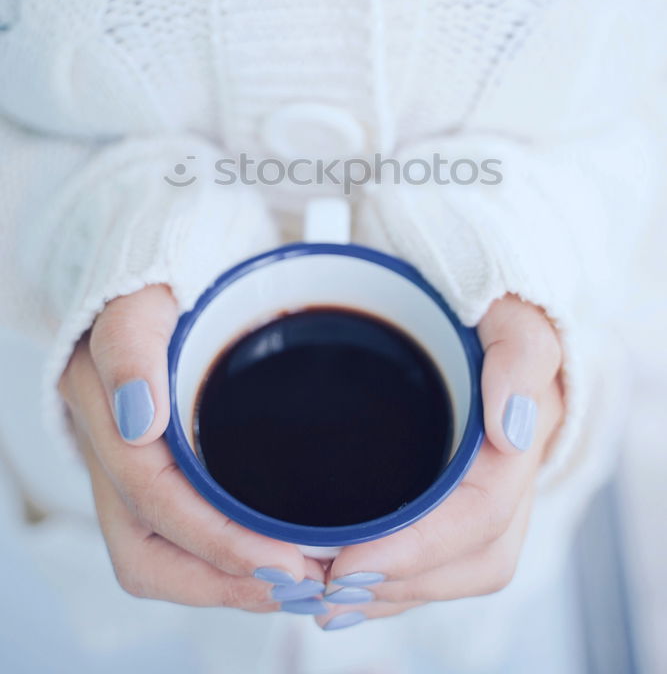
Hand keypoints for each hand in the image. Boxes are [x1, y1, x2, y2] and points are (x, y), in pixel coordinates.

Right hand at [58, 284, 325, 607]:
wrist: (174, 260)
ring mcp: (133, 461)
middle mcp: (111, 446)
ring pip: (159, 555)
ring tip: (294, 583)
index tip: (286, 559)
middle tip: (300, 582)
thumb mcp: (143, 293)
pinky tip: (272, 559)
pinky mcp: (163, 466)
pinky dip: (224, 561)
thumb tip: (141, 421)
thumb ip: (132, 345)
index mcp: (101, 406)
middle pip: (148, 550)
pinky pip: (178, 538)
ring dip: (224, 581)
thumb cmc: (162, 272)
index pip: (151, 498)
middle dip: (222, 577)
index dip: (217, 541)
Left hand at [316, 294, 564, 630]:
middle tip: (328, 588)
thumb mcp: (513, 312)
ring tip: (328, 597)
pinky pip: (442, 557)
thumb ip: (520, 354)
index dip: (419, 548)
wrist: (479, 303)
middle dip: (404, 582)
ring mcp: (489, 488)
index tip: (350, 562)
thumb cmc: (492, 301)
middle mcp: (512, 475)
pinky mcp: (460, 494)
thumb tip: (511, 428)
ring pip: (458, 568)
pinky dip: (397, 579)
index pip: (483, 515)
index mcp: (524, 437)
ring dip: (397, 591)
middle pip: (475, 558)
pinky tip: (350, 584)